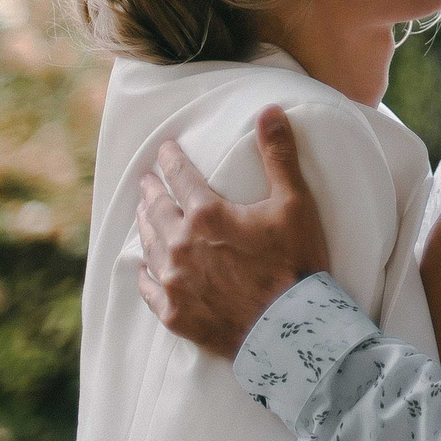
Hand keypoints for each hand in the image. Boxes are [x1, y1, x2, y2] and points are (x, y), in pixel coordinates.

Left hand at [136, 106, 332, 359]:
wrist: (291, 330)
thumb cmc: (297, 263)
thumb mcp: (295, 202)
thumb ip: (279, 155)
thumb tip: (269, 110)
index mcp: (208, 214)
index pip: (181, 177)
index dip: (172, 159)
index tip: (164, 149)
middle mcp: (182, 245)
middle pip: (158, 210)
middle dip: (151, 191)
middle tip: (145, 180)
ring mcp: (175, 282)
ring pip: (149, 245)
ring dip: (144, 225)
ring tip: (142, 214)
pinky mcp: (176, 314)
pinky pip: (149, 289)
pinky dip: (144, 274)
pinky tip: (142, 269)